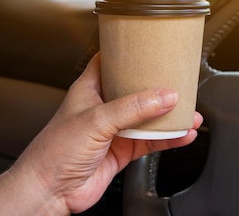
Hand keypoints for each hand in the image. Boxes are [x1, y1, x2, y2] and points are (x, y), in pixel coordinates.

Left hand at [0, 53, 202, 215]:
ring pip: (148, 118)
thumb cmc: (54, 151)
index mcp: (90, 88)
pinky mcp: (122, 151)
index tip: (151, 46)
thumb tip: (164, 96)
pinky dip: (168, 139)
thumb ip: (132, 108)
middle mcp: (103, 107)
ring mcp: (113, 130)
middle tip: (181, 81)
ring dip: (169, 116)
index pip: (110, 61)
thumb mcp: (96, 120)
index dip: (129, 52)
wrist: (48, 192)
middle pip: (136, 90)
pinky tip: (182, 136)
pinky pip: (150, 142)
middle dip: (159, 87)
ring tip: (190, 112)